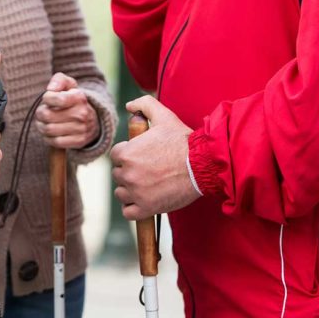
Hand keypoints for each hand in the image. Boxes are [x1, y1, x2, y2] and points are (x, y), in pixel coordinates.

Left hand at [35, 72, 99, 148]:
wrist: (91, 121)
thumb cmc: (73, 101)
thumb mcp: (69, 85)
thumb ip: (59, 80)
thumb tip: (51, 89)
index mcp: (79, 98)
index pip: (58, 99)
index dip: (46, 99)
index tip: (47, 99)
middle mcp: (82, 114)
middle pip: (47, 115)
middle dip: (40, 114)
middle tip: (42, 113)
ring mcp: (81, 129)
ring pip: (49, 129)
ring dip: (42, 126)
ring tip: (44, 122)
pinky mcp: (78, 141)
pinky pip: (55, 142)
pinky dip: (49, 138)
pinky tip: (51, 133)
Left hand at [110, 96, 200, 219]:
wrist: (203, 165)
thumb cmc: (183, 141)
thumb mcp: (164, 116)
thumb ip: (144, 105)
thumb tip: (129, 105)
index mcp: (127, 153)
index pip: (116, 156)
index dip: (128, 155)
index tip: (141, 157)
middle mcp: (128, 173)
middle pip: (118, 174)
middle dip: (130, 172)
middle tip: (148, 170)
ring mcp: (136, 192)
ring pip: (121, 193)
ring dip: (130, 190)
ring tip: (147, 185)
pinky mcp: (146, 208)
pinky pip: (128, 212)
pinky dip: (133, 208)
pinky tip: (144, 201)